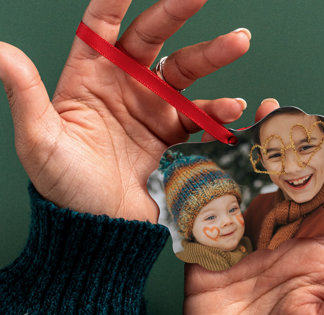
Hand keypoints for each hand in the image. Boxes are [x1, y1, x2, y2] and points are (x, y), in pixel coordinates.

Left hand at [0, 0, 250, 221]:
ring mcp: (150, 109)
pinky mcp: (170, 134)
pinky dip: (216, 110)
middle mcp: (122, 87)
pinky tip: (231, 108)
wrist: (100, 223)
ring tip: (238, 44)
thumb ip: (25, 94)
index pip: (102, 26)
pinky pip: (197, 114)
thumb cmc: (64, 185)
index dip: (116, 0)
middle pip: (152, 38)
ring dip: (211, 56)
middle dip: (176, 13)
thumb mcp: (40, 141)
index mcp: (88, 78)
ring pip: (184, 72)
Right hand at [183, 100, 323, 314]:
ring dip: (240, 164)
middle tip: (276, 114)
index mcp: (310, 254)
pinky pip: (205, 222)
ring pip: (241, 196)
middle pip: (277, 188)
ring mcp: (239, 247)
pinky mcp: (207, 258)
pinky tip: (203, 168)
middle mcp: (274, 242)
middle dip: (277, 151)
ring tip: (239, 129)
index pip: (320, 201)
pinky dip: (204, 196)